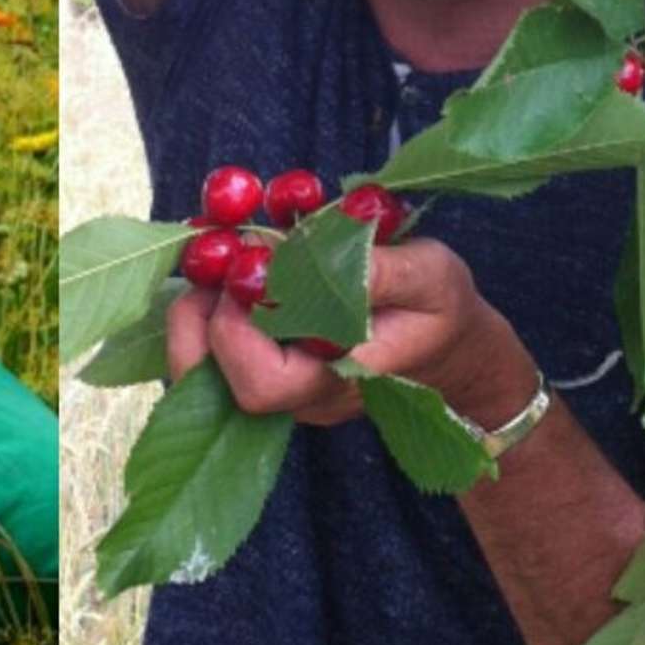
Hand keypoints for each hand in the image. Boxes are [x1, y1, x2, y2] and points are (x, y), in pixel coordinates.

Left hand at [170, 238, 536, 430]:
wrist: (448, 344)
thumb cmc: (440, 309)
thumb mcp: (433, 276)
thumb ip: (381, 271)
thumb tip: (321, 257)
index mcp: (338, 381)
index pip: (259, 385)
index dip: (235, 331)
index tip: (250, 270)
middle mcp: (295, 394)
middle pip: (208, 381)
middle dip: (197, 311)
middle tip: (218, 254)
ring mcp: (275, 382)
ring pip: (200, 361)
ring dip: (199, 299)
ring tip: (225, 249)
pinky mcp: (264, 360)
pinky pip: (213, 341)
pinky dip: (211, 295)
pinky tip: (233, 256)